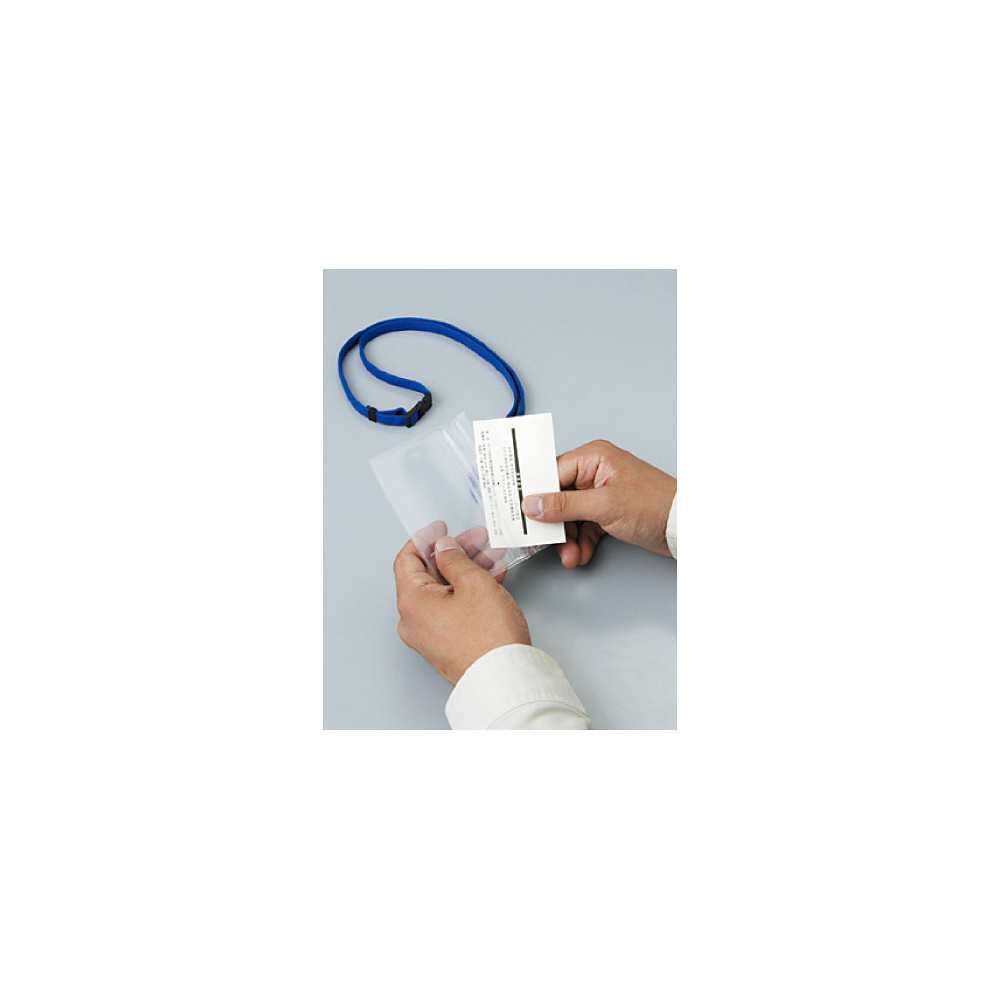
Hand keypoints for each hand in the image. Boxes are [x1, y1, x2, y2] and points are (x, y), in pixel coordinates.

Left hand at [393, 534, 531, 684]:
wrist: (504, 679)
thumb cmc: (488, 637)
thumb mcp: (473, 582)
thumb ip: (455, 558)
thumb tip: (444, 548)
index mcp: (411, 602)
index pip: (407, 559)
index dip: (425, 539)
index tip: (441, 528)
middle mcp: (413, 620)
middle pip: (428, 575)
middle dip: (455, 554)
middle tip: (477, 540)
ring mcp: (429, 635)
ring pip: (444, 591)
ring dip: (466, 572)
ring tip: (492, 558)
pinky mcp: (446, 644)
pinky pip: (451, 609)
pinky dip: (468, 592)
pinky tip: (491, 580)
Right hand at [521, 439, 676, 566]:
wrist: (685, 527)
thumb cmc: (655, 505)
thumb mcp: (603, 506)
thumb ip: (564, 505)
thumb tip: (533, 504)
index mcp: (593, 458)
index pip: (551, 473)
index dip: (536, 495)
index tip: (521, 513)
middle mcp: (595, 472)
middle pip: (558, 497)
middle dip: (554, 525)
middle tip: (546, 543)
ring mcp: (601, 493)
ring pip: (569, 516)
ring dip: (567, 539)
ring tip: (569, 555)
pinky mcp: (607, 512)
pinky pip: (583, 526)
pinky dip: (580, 542)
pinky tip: (580, 554)